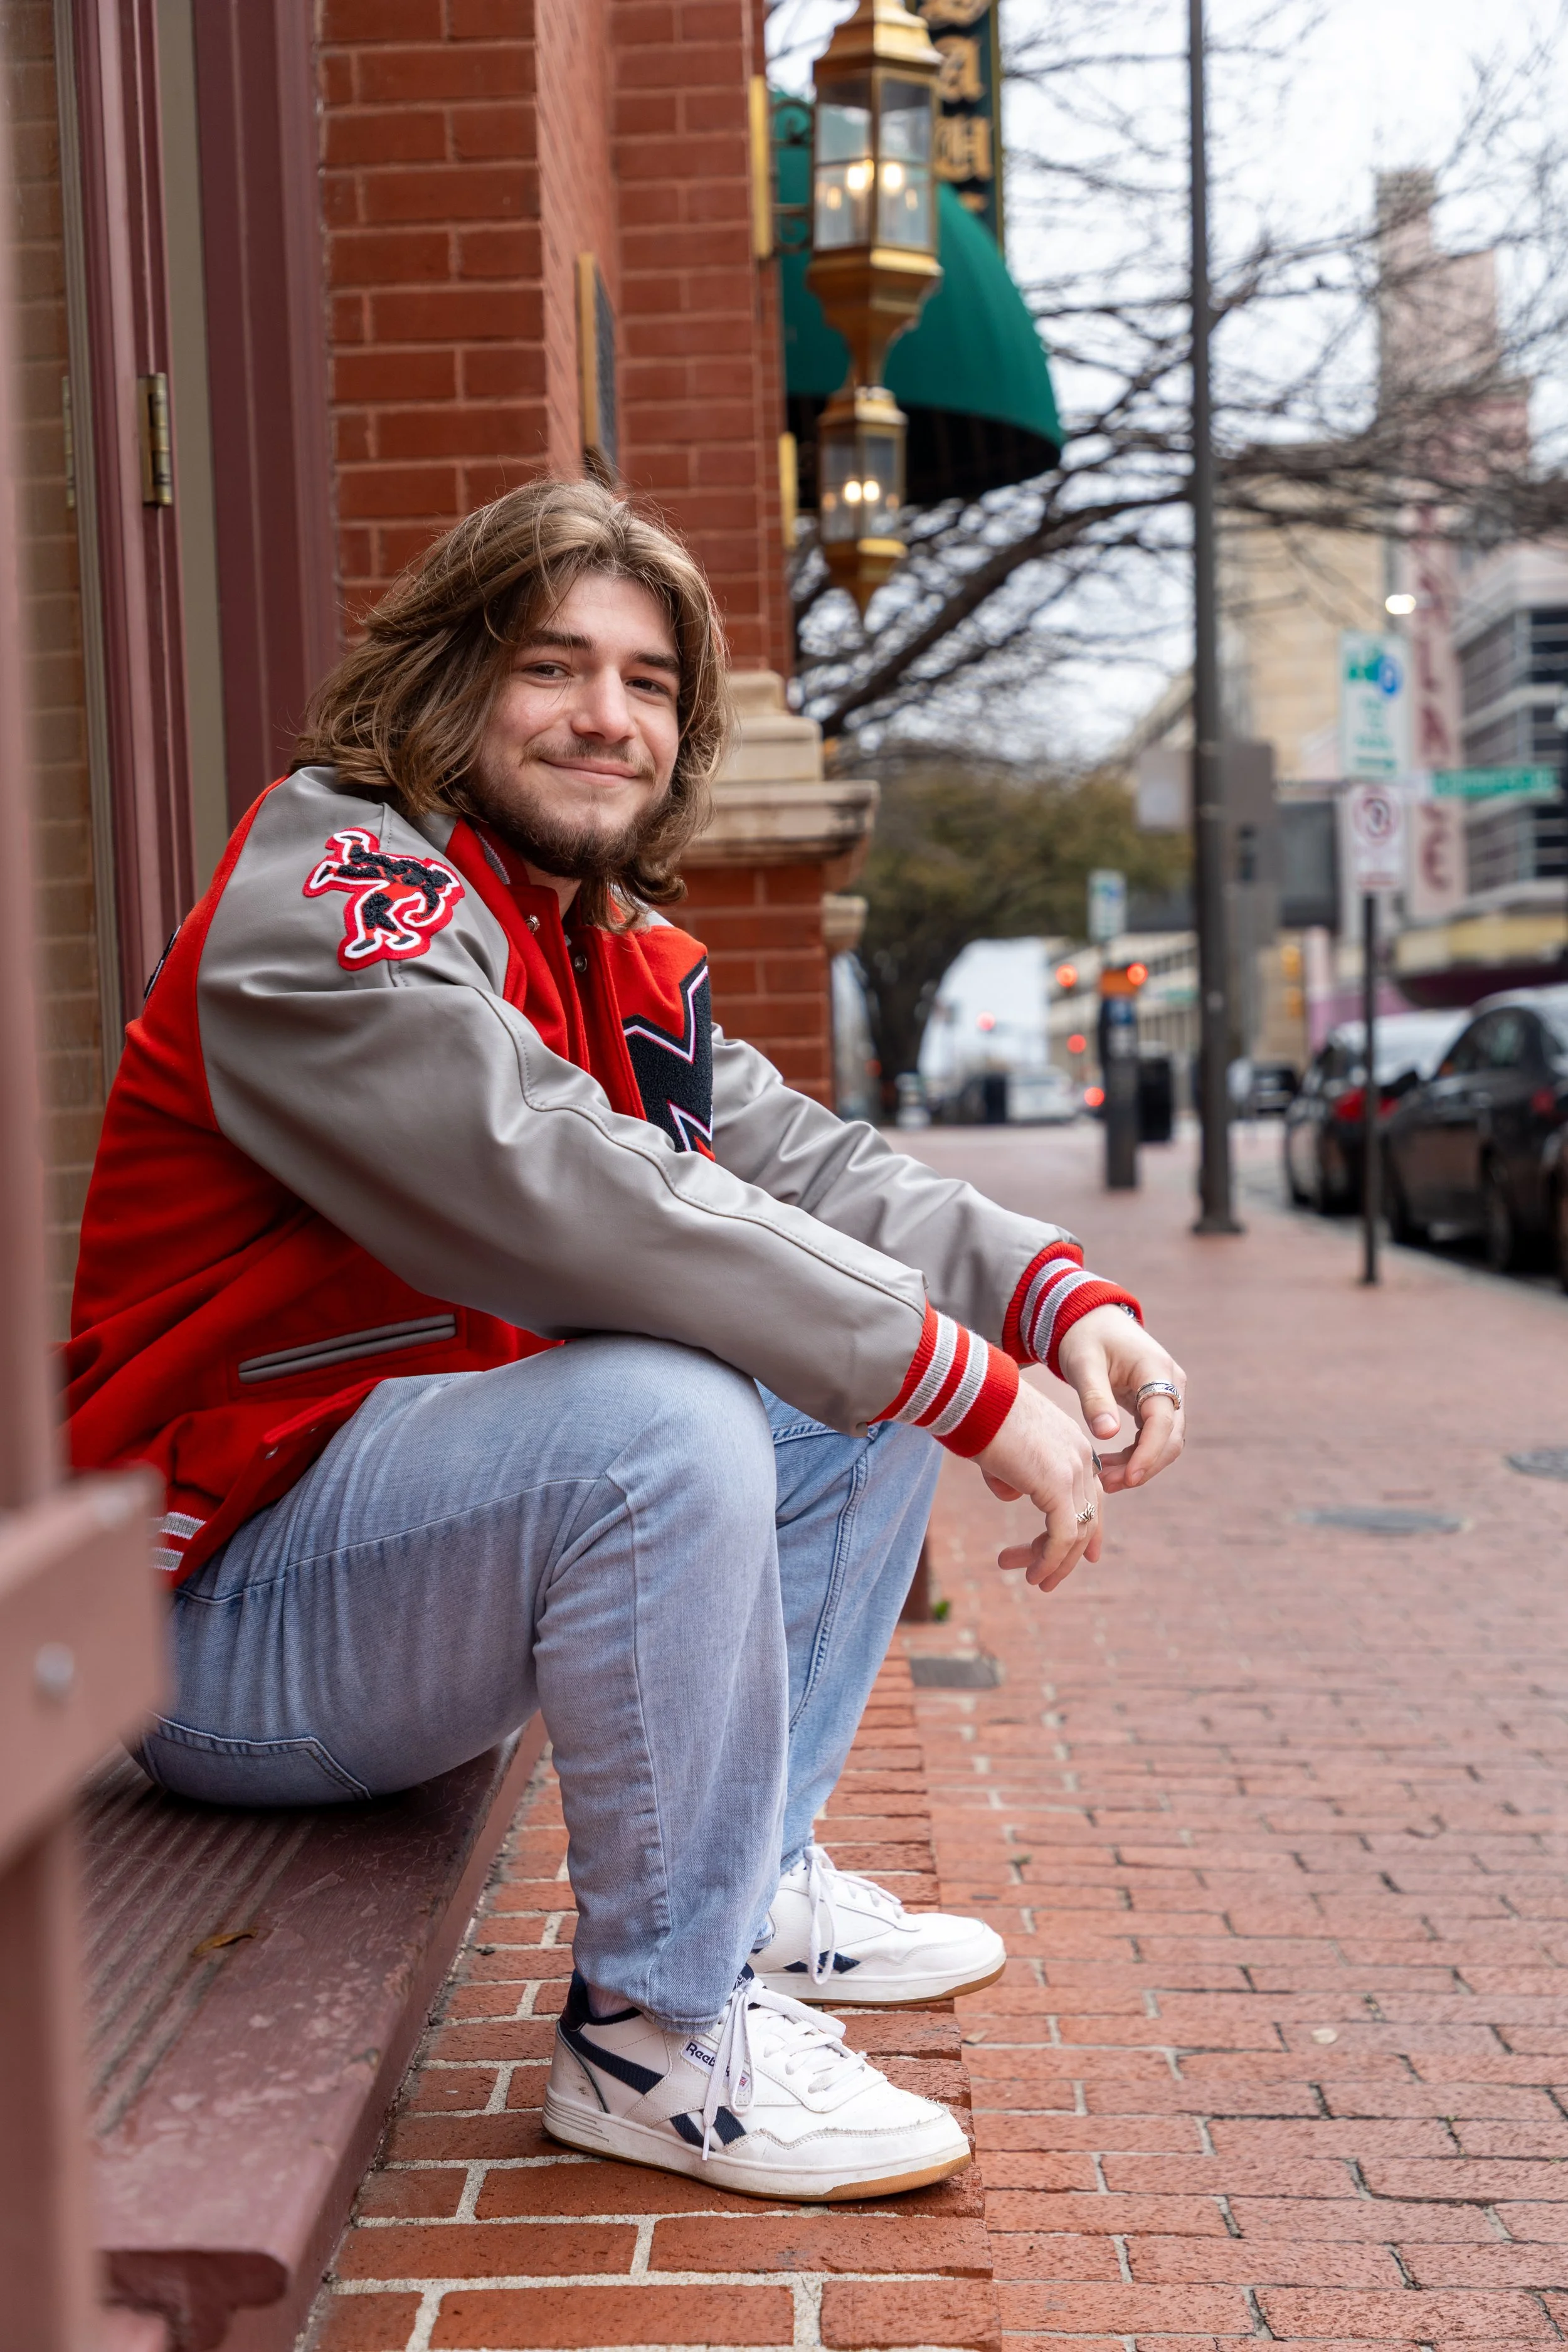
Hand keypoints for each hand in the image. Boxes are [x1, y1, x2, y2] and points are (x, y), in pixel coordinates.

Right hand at [974, 1378, 1102, 1590]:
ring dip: (1055, 1562)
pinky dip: (1052, 1559)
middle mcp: (1081, 1457)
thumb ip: (1013, 1472)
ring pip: (1077, 1531)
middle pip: (1086, 1516)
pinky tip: (1035, 1574)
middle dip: (1063, 1553)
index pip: (1092, 1494)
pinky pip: (1063, 1534)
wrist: (972, 1395)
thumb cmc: (978, 1415)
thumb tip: (1012, 1493)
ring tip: (1036, 1582)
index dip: (1087, 1528)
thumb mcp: (1003, 1450)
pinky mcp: (1057, 1485)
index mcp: (1073, 1444)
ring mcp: (1072, 1470)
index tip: (1085, 1557)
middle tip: (1043, 1578)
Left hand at [1055, 1304, 1186, 1493]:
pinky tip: (1111, 1466)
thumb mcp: (1083, 1364)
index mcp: (1157, 1369)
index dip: (1149, 1453)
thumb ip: (1095, 1398)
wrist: (1090, 1318)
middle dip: (1144, 1466)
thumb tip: (1107, 1435)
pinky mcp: (1155, 1402)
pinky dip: (1135, 1454)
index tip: (1128, 1479)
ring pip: (1165, 1441)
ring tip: (1106, 1481)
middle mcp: (1171, 1383)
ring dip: (1140, 1464)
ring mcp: (1167, 1393)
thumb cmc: (1085, 1336)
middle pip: (1171, 1437)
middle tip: (1109, 1486)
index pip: (1163, 1420)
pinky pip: (1153, 1436)